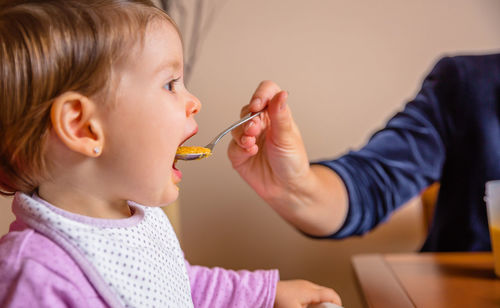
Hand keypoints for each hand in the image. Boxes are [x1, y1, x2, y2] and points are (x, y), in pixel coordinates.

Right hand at [228, 80, 310, 214]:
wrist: (287, 188)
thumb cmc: (292, 162)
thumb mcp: (288, 137)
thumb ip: (281, 115)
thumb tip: (281, 93)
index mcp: (275, 114)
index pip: (266, 92)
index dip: (260, 94)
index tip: (257, 105)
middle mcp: (261, 124)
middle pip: (247, 110)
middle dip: (249, 119)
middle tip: (255, 129)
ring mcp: (248, 138)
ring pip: (236, 127)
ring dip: (243, 133)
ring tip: (252, 143)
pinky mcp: (238, 154)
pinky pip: (232, 146)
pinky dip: (240, 148)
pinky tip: (250, 152)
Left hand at [274, 280, 341, 307]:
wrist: (265, 291)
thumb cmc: (279, 299)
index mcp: (311, 291)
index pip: (331, 295)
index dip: (337, 303)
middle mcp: (308, 285)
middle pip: (326, 293)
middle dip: (328, 303)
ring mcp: (302, 284)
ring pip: (318, 292)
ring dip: (320, 301)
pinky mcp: (297, 286)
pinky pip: (310, 291)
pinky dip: (312, 299)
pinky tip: (305, 305)